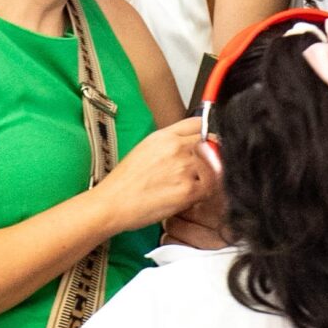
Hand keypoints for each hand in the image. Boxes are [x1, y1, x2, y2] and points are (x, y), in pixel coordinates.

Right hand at [98, 118, 208, 232]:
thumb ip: (170, 143)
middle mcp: (177, 147)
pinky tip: (188, 198)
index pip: (199, 124)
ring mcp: (184, 167)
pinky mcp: (189, 189)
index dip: (205, 135)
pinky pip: (211, 188)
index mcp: (164, 135)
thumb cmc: (125, 181)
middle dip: (210, 157)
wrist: (114, 202)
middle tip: (199, 171)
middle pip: (211, 145)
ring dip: (208, 177)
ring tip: (189, 186)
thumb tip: (192, 144)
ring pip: (214, 168)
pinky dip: (203, 194)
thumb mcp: (145, 149)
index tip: (207, 144)